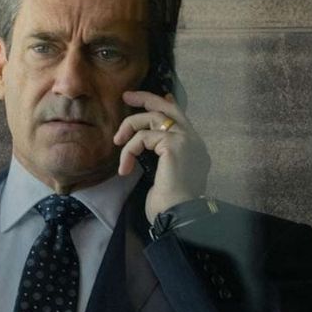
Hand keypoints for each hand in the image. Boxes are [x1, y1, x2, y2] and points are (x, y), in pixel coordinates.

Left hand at [114, 91, 211, 223]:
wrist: (179, 214)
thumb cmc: (170, 203)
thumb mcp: (166, 174)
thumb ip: (163, 156)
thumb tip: (151, 143)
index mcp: (193, 147)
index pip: (180, 117)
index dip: (165, 104)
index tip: (153, 98)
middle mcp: (193, 139)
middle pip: (168, 108)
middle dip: (146, 98)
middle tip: (126, 96)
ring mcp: (185, 140)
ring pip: (151, 119)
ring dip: (129, 128)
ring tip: (117, 143)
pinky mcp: (173, 145)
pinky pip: (142, 137)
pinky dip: (129, 150)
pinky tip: (125, 169)